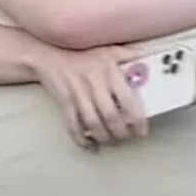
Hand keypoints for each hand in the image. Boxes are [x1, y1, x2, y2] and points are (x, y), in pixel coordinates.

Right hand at [31, 43, 148, 146]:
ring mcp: (77, 93)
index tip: (141, 131)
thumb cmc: (82, 52)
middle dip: (121, 133)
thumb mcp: (108, 49)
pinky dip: (81, 139)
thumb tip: (147, 59)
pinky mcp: (64, 101)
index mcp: (109, 71)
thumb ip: (128, 55)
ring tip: (110, 141)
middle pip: (111, 117)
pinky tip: (90, 146)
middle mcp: (94, 83)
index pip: (128, 101)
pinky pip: (73, 125)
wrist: (49, 53)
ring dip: (103, 138)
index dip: (137, 121)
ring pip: (93, 124)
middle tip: (126, 138)